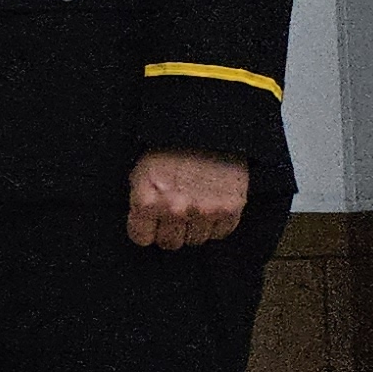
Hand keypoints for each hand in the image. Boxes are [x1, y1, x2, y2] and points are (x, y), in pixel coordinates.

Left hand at [128, 148, 248, 251]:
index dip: (146, 230)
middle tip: (174, 214)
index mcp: (147, 201)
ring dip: (194, 227)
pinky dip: (216, 224)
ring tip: (194, 205)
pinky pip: (220, 233)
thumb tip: (146, 228)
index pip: (142, 238)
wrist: (207, 128)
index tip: (151, 223)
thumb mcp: (141, 173)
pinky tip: (211, 206)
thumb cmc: (169, 149)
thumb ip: (142, 204)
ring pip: (195, 240)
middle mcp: (175, 210)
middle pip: (170, 243)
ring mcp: (205, 211)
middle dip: (170, 230)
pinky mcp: (231, 208)